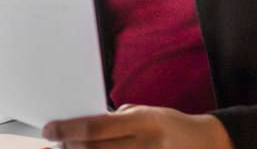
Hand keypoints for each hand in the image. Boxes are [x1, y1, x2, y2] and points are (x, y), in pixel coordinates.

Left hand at [42, 105, 234, 148]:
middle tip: (54, 144)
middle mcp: (145, 145)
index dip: (67, 130)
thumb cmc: (169, 125)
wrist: (207, 144)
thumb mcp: (145, 112)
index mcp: (142, 122)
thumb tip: (81, 128)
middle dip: (68, 148)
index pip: (95, 128)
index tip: (49, 130)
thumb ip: (115, 120)